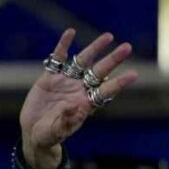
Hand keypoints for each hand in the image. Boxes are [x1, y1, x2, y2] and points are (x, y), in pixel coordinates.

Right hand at [20, 29, 137, 168]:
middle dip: (113, 59)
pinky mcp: (51, 76)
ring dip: (95, 48)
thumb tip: (76, 107)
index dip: (120, 83)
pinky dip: (64, 45)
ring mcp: (67, 81)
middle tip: (127, 47)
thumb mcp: (56, 131)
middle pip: (100, 71)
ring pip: (83, 61)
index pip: (107, 91)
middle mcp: (80, 90)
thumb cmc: (49, 135)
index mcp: (86, 104)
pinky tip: (71, 32)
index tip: (134, 74)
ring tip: (109, 36)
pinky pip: (58, 58)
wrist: (34, 131)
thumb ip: (66, 120)